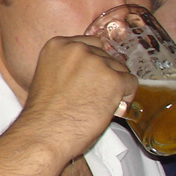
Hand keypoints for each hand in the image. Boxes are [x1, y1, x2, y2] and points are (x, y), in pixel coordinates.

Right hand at [19, 35, 134, 162]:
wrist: (45, 132)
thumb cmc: (44, 112)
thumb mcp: (48, 76)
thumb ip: (69, 65)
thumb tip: (92, 71)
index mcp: (58, 45)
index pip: (90, 43)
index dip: (94, 62)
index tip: (91, 76)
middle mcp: (78, 48)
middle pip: (107, 56)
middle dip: (105, 75)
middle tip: (94, 95)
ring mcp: (97, 63)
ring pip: (120, 69)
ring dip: (115, 86)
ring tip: (99, 103)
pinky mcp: (113, 79)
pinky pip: (131, 84)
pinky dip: (125, 97)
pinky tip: (109, 107)